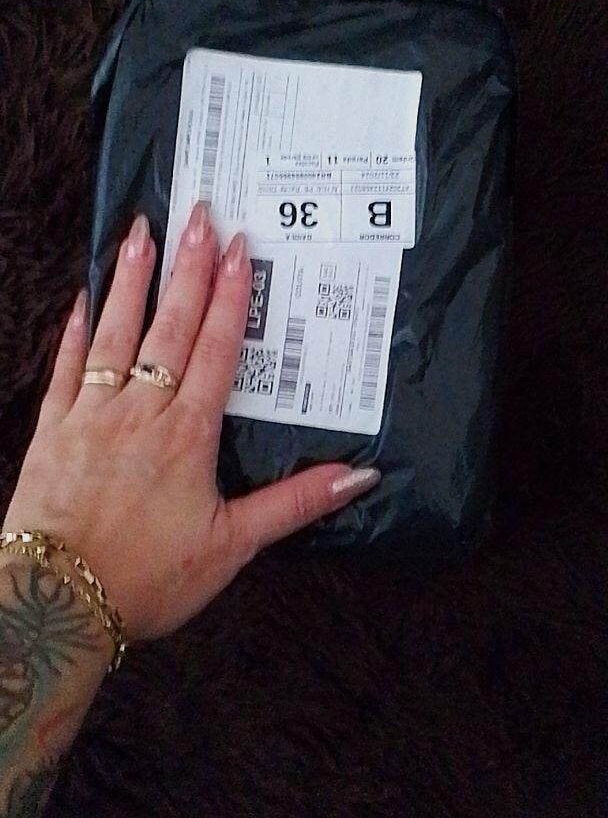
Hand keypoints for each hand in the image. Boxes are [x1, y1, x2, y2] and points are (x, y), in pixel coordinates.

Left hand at [4, 204, 379, 640]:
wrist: (56, 602)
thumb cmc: (148, 577)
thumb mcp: (232, 546)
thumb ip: (294, 502)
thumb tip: (358, 476)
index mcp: (187, 434)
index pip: (216, 349)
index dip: (230, 296)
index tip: (238, 248)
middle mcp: (140, 411)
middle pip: (170, 326)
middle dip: (187, 267)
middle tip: (197, 214)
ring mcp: (91, 414)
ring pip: (115, 333)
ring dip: (130, 280)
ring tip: (140, 232)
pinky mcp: (52, 429)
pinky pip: (64, 367)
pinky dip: (73, 330)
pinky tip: (80, 298)